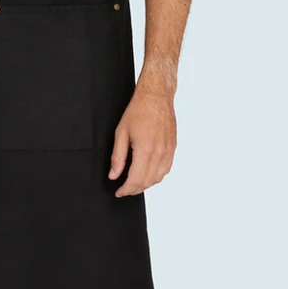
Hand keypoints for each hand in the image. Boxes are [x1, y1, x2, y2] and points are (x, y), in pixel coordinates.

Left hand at [108, 78, 176, 196]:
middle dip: (134, 189)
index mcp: (145, 149)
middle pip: (147, 182)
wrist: (156, 96)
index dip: (126, 189)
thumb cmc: (139, 110)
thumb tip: (114, 174)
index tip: (119, 192)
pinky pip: (166, 169)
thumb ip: (117, 156)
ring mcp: (168, 151)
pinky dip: (157, 176)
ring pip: (158, 178)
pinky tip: (148, 174)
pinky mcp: (173, 148)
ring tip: (134, 184)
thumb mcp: (121, 132)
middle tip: (124, 189)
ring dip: (146, 184)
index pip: (136, 179)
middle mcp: (159, 153)